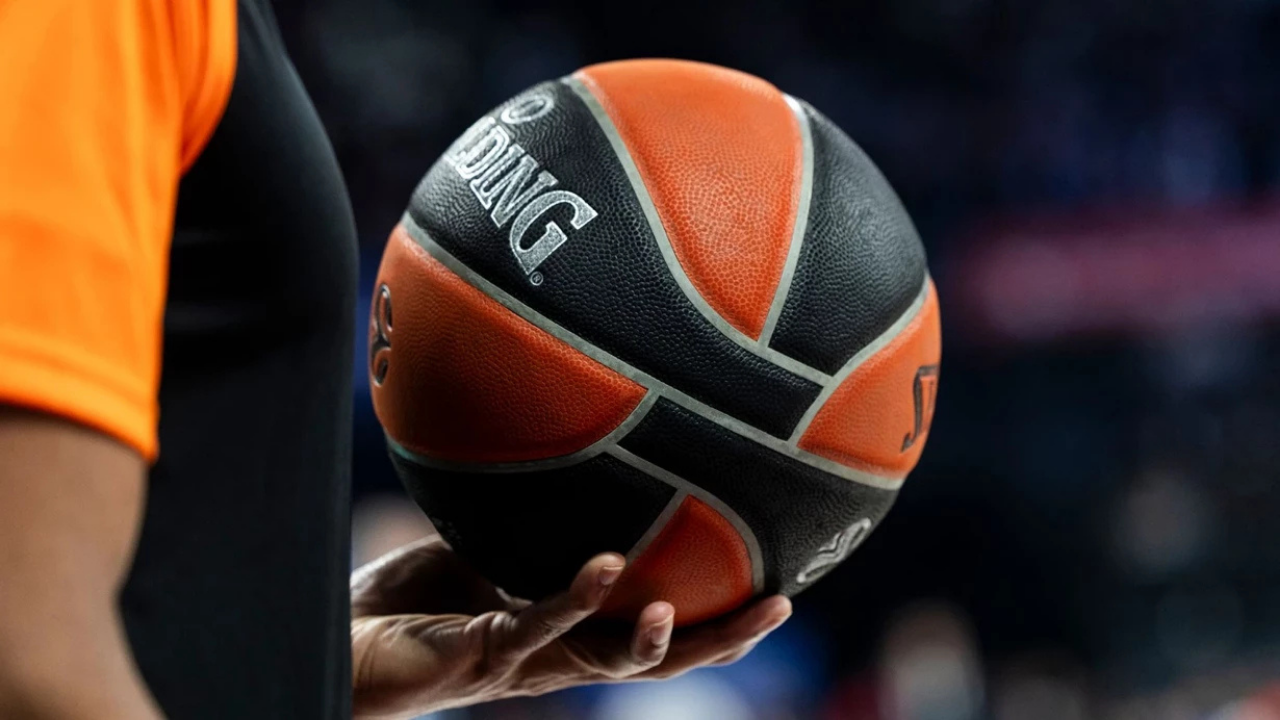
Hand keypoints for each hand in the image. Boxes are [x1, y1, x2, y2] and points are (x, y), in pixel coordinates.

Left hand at [350, 534, 791, 718]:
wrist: (342, 642)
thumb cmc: (414, 599)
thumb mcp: (489, 545)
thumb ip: (536, 520)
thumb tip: (583, 449)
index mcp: (573, 632)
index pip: (660, 630)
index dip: (719, 615)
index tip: (779, 578)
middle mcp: (561, 655)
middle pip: (659, 660)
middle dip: (722, 640)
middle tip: (780, 604)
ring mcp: (524, 660)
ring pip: (608, 662)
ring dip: (655, 640)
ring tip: (685, 607)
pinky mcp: (481, 654)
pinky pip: (536, 624)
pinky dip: (575, 596)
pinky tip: (606, 566)